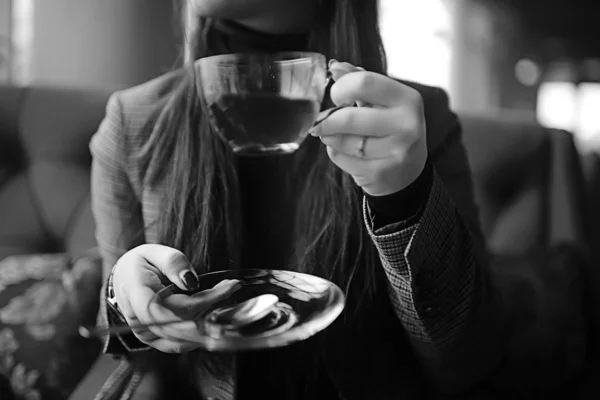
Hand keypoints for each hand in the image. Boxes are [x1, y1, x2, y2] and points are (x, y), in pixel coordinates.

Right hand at [112, 244, 239, 352]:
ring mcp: (147, 334)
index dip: (197, 305)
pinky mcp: (157, 340)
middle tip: (232, 286)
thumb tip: (191, 281)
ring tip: (227, 293)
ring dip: (210, 317)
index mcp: (135, 295)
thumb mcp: (154, 252)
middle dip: (212, 305)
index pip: (165, 308)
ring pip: (185, 334)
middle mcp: (139, 320)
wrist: (124, 280)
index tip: (225, 290)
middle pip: (181, 321)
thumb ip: (173, 262)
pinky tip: (215, 314)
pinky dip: (201, 331)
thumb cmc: (138, 265)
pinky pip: (182, 342)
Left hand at [310, 60, 427, 195]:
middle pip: (349, 117)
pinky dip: (336, 154)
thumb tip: (335, 66)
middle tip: (321, 120)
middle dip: (327, 119)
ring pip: (343, 141)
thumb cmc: (393, 130)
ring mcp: (396, 151)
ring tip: (331, 134)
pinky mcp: (382, 173)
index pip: (364, 83)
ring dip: (329, 137)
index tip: (336, 95)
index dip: (341, 88)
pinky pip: (343, 159)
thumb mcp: (385, 102)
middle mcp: (406, 124)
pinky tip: (344, 151)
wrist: (409, 172)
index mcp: (407, 99)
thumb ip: (361, 81)